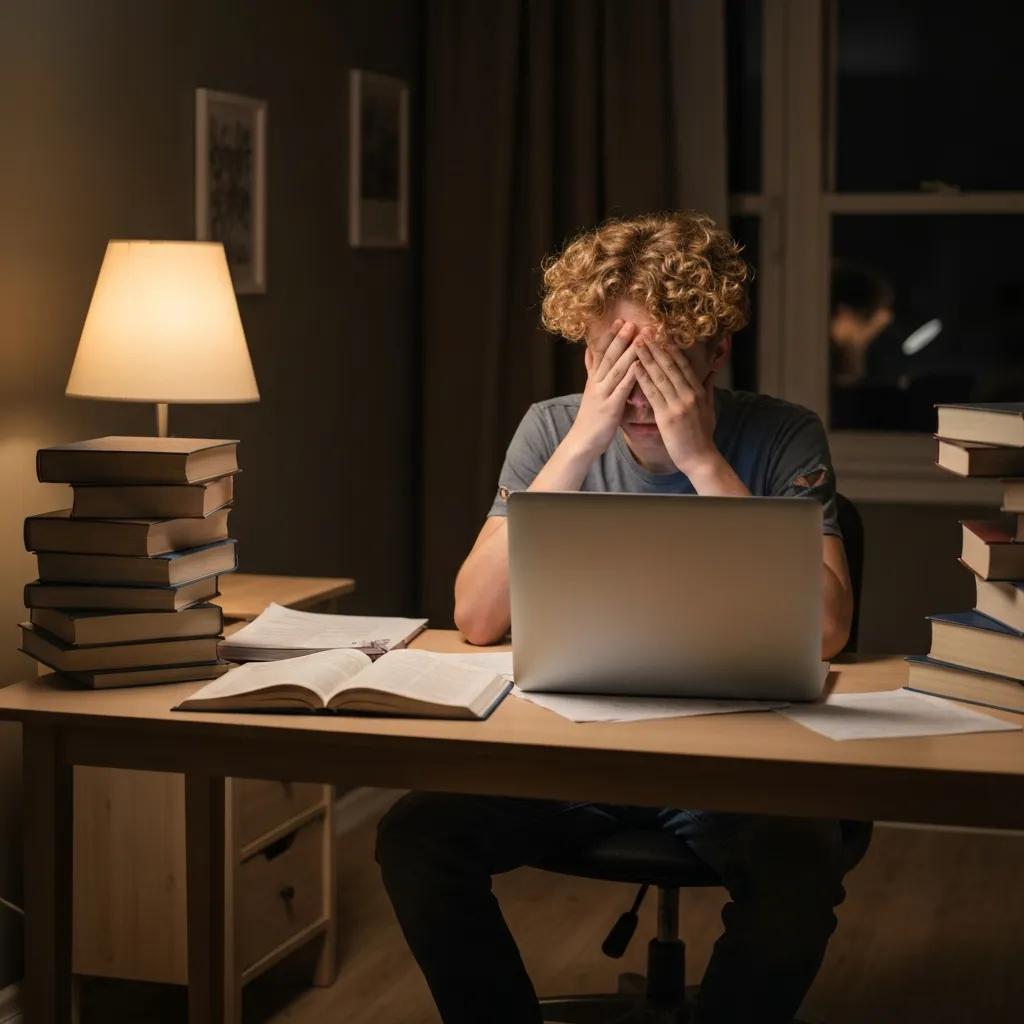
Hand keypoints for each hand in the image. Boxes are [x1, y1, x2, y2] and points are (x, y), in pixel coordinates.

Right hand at [565, 319, 640, 457]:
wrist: (582, 442)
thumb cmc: (590, 418)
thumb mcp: (590, 390)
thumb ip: (591, 370)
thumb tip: (588, 350)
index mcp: (593, 379)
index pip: (600, 353)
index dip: (609, 336)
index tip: (619, 320)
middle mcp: (597, 384)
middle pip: (608, 357)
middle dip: (620, 338)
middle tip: (631, 321)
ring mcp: (603, 394)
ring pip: (616, 368)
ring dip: (628, 351)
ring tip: (639, 336)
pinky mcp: (610, 407)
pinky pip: (622, 388)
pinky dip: (631, 374)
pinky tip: (640, 364)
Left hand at [634, 338, 718, 474]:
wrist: (700, 458)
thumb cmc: (703, 436)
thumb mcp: (709, 408)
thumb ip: (708, 388)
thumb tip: (712, 371)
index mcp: (699, 391)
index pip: (684, 365)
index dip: (672, 348)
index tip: (661, 335)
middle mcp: (690, 394)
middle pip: (671, 366)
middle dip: (657, 347)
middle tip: (645, 331)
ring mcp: (678, 405)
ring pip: (661, 376)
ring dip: (647, 358)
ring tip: (636, 343)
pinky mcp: (667, 416)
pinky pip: (653, 393)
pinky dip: (643, 378)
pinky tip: (634, 367)